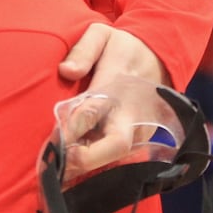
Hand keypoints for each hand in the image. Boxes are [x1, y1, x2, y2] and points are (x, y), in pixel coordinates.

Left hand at [54, 25, 171, 175]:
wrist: (159, 58)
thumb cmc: (123, 48)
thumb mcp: (102, 36)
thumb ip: (84, 50)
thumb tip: (66, 71)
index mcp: (117, 87)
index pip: (93, 112)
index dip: (71, 129)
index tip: (52, 139)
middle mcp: (132, 113)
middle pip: (115, 146)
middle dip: (85, 160)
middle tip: (57, 169)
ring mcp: (140, 131)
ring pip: (117, 159)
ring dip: (88, 170)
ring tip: (59, 177)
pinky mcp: (141, 142)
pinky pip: (119, 162)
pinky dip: (97, 170)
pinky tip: (74, 174)